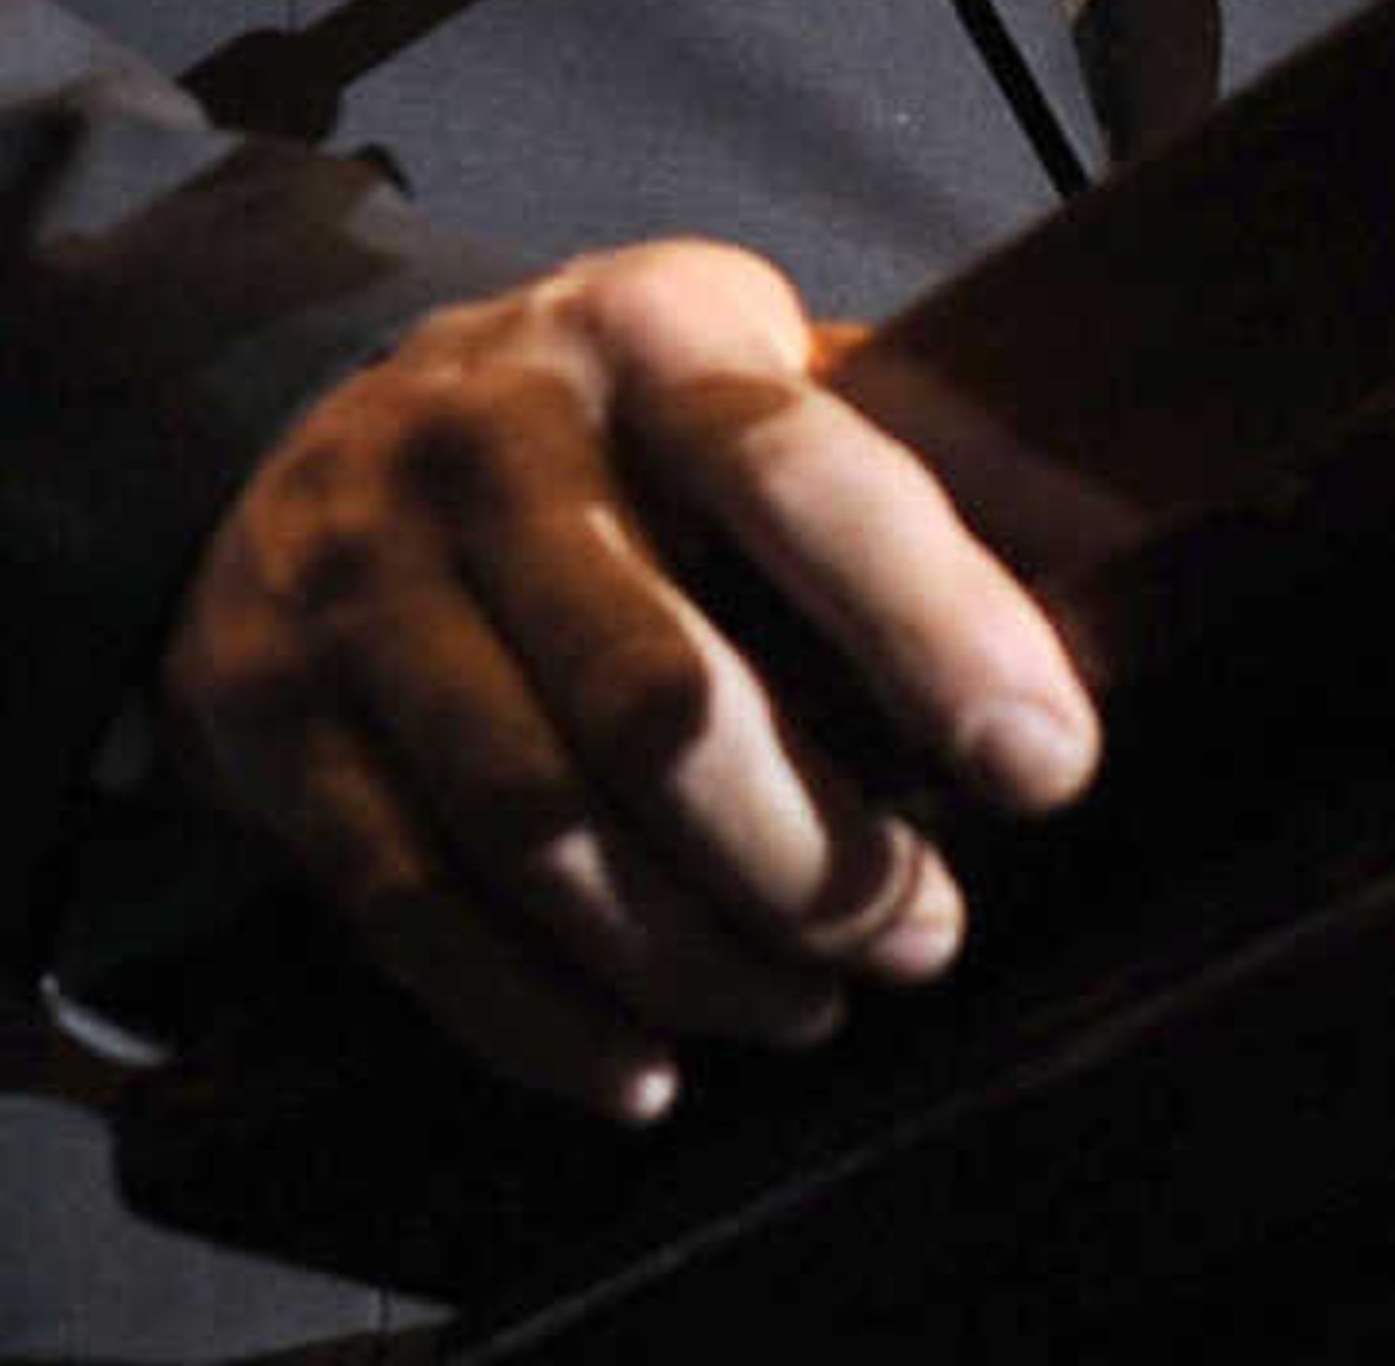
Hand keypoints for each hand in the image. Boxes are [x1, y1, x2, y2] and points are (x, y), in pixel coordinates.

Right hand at [156, 236, 1097, 1121]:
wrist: (326, 421)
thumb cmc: (620, 434)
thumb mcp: (764, 381)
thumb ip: (928, 462)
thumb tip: (1128, 567)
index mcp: (651, 332)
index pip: (803, 475)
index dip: (933, 623)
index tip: (1045, 767)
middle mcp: (485, 427)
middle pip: (661, 696)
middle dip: (817, 857)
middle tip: (924, 937)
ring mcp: (356, 562)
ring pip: (537, 820)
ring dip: (698, 956)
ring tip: (807, 1003)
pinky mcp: (266, 699)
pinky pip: (410, 903)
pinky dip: (541, 1018)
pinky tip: (647, 1062)